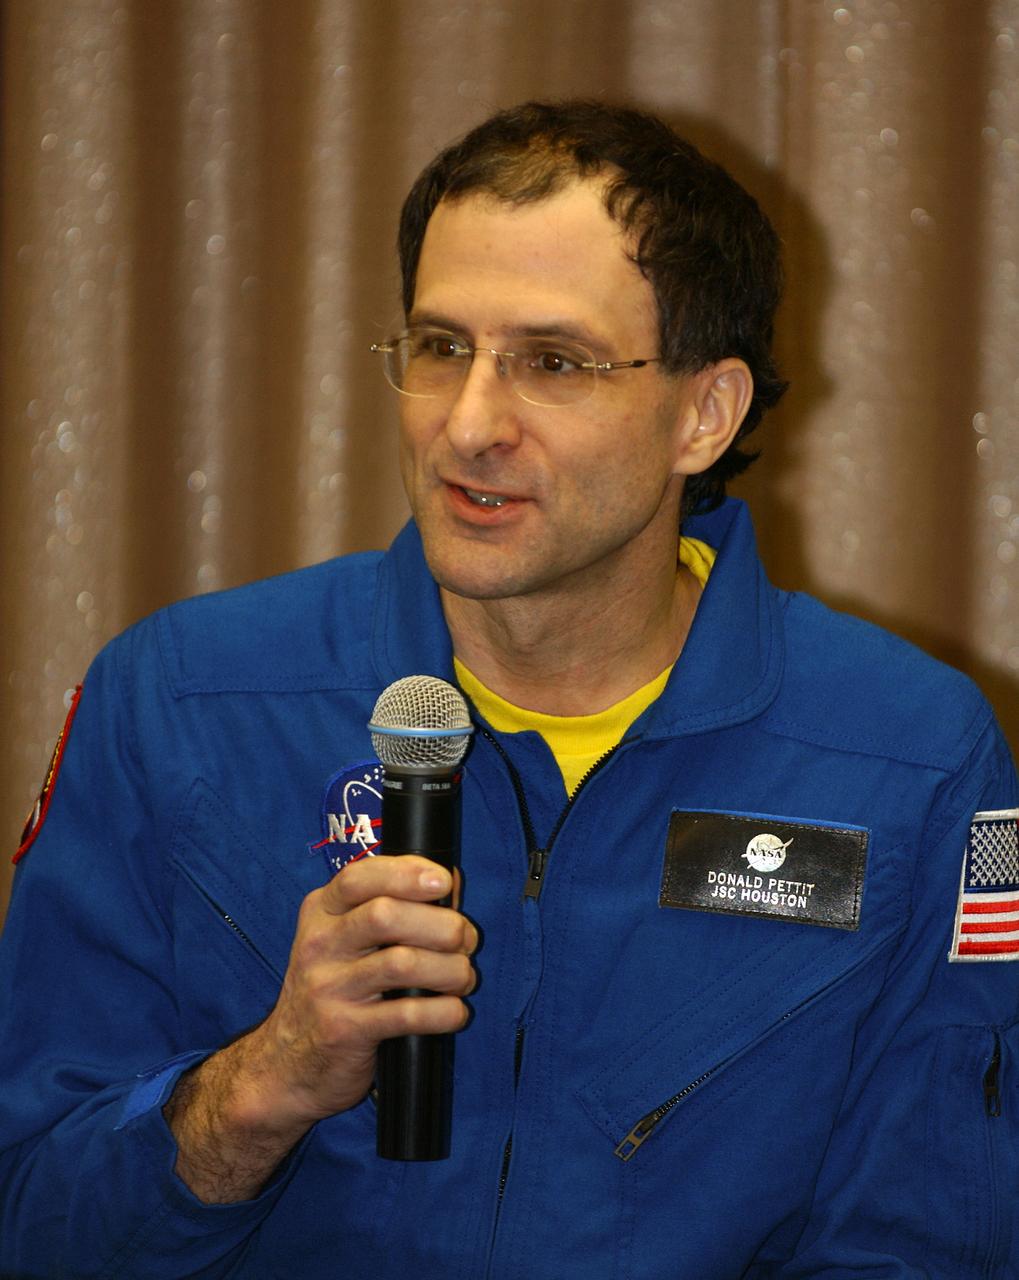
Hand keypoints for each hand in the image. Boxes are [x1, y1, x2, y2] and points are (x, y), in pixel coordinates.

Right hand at [164, 856, 476, 1201]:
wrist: (287, 1064)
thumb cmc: (332, 991)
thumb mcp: (344, 942)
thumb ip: (390, 908)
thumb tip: (450, 882)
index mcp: (321, 912)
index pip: (361, 877)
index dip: (407, 873)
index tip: (444, 882)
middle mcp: (320, 945)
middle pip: (386, 915)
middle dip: (441, 925)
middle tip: (465, 941)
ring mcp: (329, 988)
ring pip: (402, 963)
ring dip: (450, 969)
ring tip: (463, 978)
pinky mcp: (343, 1030)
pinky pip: (406, 1015)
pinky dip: (443, 1012)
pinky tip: (454, 1012)